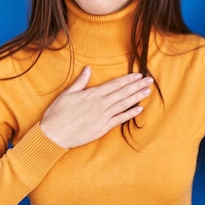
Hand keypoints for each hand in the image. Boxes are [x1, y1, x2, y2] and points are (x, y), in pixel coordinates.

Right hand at [39, 66, 153, 147]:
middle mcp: (100, 104)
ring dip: (137, 97)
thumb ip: (80, 82)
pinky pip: (119, 120)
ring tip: (148, 92)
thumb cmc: (57, 114)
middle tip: (150, 80)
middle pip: (122, 93)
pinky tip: (139, 109)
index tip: (138, 75)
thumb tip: (88, 69)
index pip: (114, 84)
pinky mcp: (102, 128)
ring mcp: (102, 117)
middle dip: (137, 86)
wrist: (53, 135)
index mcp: (92, 94)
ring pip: (124, 105)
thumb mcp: (67, 94)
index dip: (127, 79)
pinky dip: (130, 114)